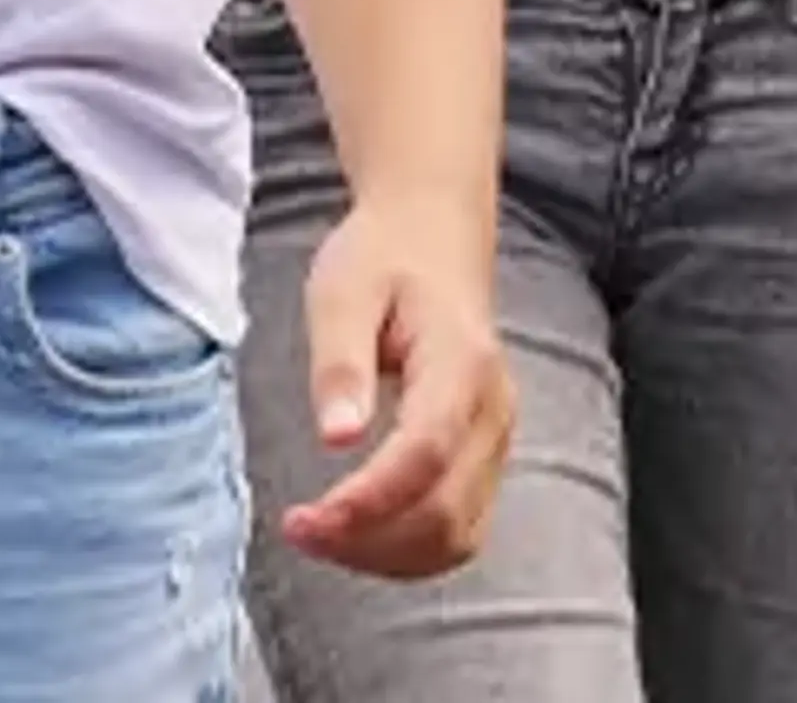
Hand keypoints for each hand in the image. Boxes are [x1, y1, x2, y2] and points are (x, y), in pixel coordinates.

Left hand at [279, 192, 515, 577]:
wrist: (433, 239)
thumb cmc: (382, 258)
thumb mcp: (342, 289)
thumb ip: (340, 362)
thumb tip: (335, 439)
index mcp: (460, 366)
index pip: (426, 454)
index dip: (372, 499)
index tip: (312, 519)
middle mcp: (493, 415)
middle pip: (447, 513)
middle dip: (370, 540)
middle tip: (299, 531)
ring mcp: (497, 443)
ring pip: (458, 536)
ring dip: (389, 556)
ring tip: (318, 538)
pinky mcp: (484, 459)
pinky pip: (459, 527)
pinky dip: (409, 547)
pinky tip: (356, 533)